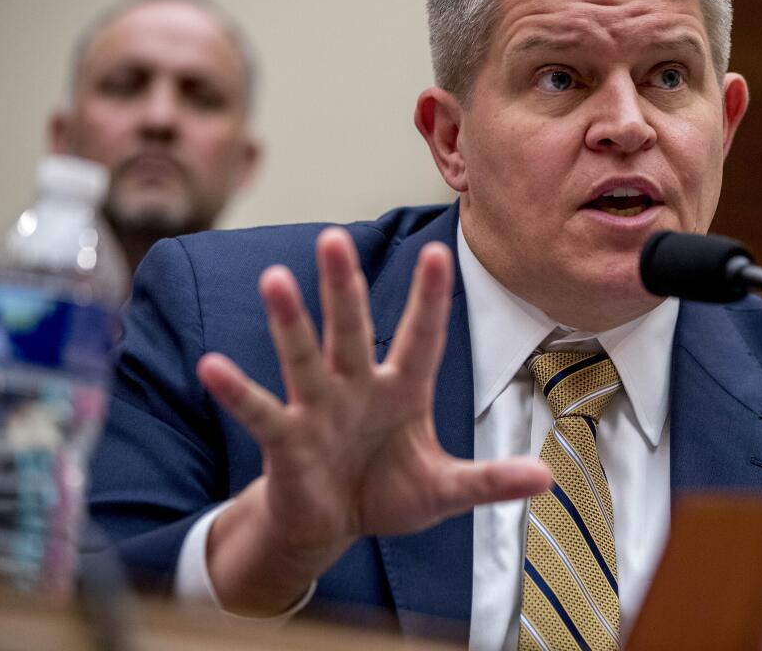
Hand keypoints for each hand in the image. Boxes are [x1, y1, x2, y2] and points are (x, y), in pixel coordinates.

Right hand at [195, 228, 550, 614]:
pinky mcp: (285, 438)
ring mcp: (319, 408)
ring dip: (289, 322)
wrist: (335, 524)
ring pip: (304, 356)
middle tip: (335, 238)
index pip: (421, 336)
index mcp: (403, 389)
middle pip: (353, 329)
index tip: (439, 251)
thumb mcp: (445, 489)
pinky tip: (213, 366)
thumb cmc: (389, 492)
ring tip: (274, 279)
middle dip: (345, 287)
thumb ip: (490, 481)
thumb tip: (548, 479)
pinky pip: (260, 410)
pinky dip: (237, 391)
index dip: (429, 299)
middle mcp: (358, 386)